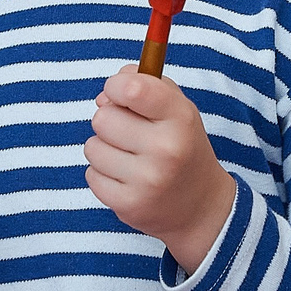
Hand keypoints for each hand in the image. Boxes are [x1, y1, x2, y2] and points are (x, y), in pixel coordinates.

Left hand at [86, 67, 237, 273]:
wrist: (200, 206)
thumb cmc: (182, 146)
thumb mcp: (177, 108)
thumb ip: (144, 84)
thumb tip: (104, 96)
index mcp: (180, 119)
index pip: (132, 88)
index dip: (116, 86)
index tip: (120, 94)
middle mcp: (166, 150)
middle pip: (102, 118)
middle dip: (110, 121)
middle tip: (130, 133)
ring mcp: (147, 180)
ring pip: (92, 147)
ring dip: (105, 149)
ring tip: (129, 158)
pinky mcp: (129, 204)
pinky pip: (91, 175)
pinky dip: (103, 175)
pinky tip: (126, 178)